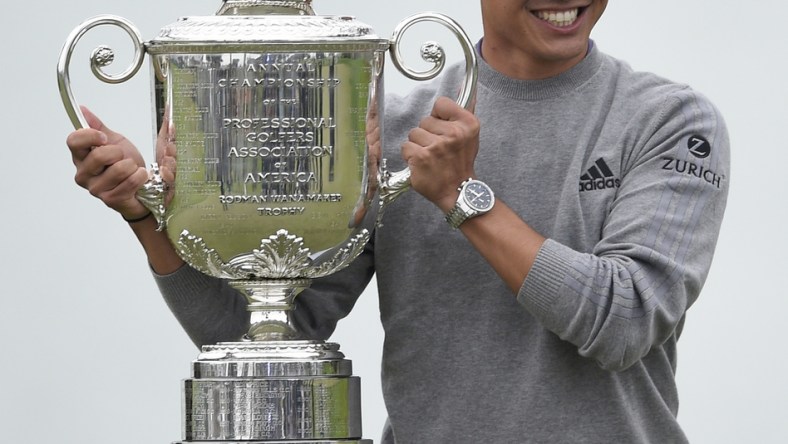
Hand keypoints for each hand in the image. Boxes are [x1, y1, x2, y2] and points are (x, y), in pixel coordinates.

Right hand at [66, 106, 149, 219]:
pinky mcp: (110, 199)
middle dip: (120, 153)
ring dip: (132, 166)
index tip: (105, 138)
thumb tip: (82, 110)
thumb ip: (98, 127)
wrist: (142, 185)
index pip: (73, 141)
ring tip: (131, 170)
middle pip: (99, 155)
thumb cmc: (126, 165)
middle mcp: (83, 174)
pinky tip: (138, 179)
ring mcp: (95, 189)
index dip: (91, 136)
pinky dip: (141, 176)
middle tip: (123, 158)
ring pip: (119, 169)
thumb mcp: (114, 141)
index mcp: (80, 157)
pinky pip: (131, 181)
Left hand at [401, 96, 479, 211]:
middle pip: (424, 120)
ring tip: (430, 158)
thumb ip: (463, 111)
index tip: (443, 130)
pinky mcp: (421, 157)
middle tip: (439, 150)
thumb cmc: (460, 163)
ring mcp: (437, 146)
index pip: (440, 104)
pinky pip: (406, 147)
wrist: (458, 191)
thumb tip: (463, 85)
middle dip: (427, 134)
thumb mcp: (469, 135)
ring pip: (413, 133)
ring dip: (418, 146)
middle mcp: (454, 134)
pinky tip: (422, 164)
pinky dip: (410, 156)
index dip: (438, 117)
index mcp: (468, 124)